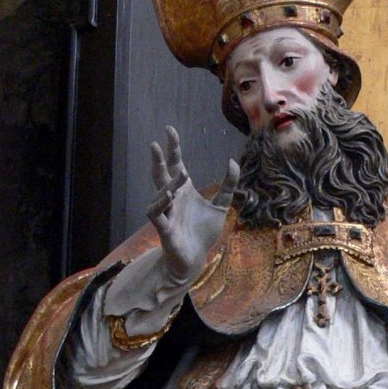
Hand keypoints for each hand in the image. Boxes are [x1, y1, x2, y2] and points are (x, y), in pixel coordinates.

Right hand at [145, 126, 239, 282]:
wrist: (195, 258)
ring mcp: (167, 213)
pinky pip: (156, 213)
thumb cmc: (203, 232)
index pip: (176, 165)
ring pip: (159, 192)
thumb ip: (228, 185)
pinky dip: (160, 203)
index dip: (172, 148)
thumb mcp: (221, 206)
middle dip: (158, 159)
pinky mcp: (164, 229)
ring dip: (167, 182)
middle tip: (155, 143)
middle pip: (161, 175)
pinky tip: (169, 195)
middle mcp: (172, 199)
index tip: (170, 130)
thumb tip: (232, 161)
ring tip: (181, 173)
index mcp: (184, 191)